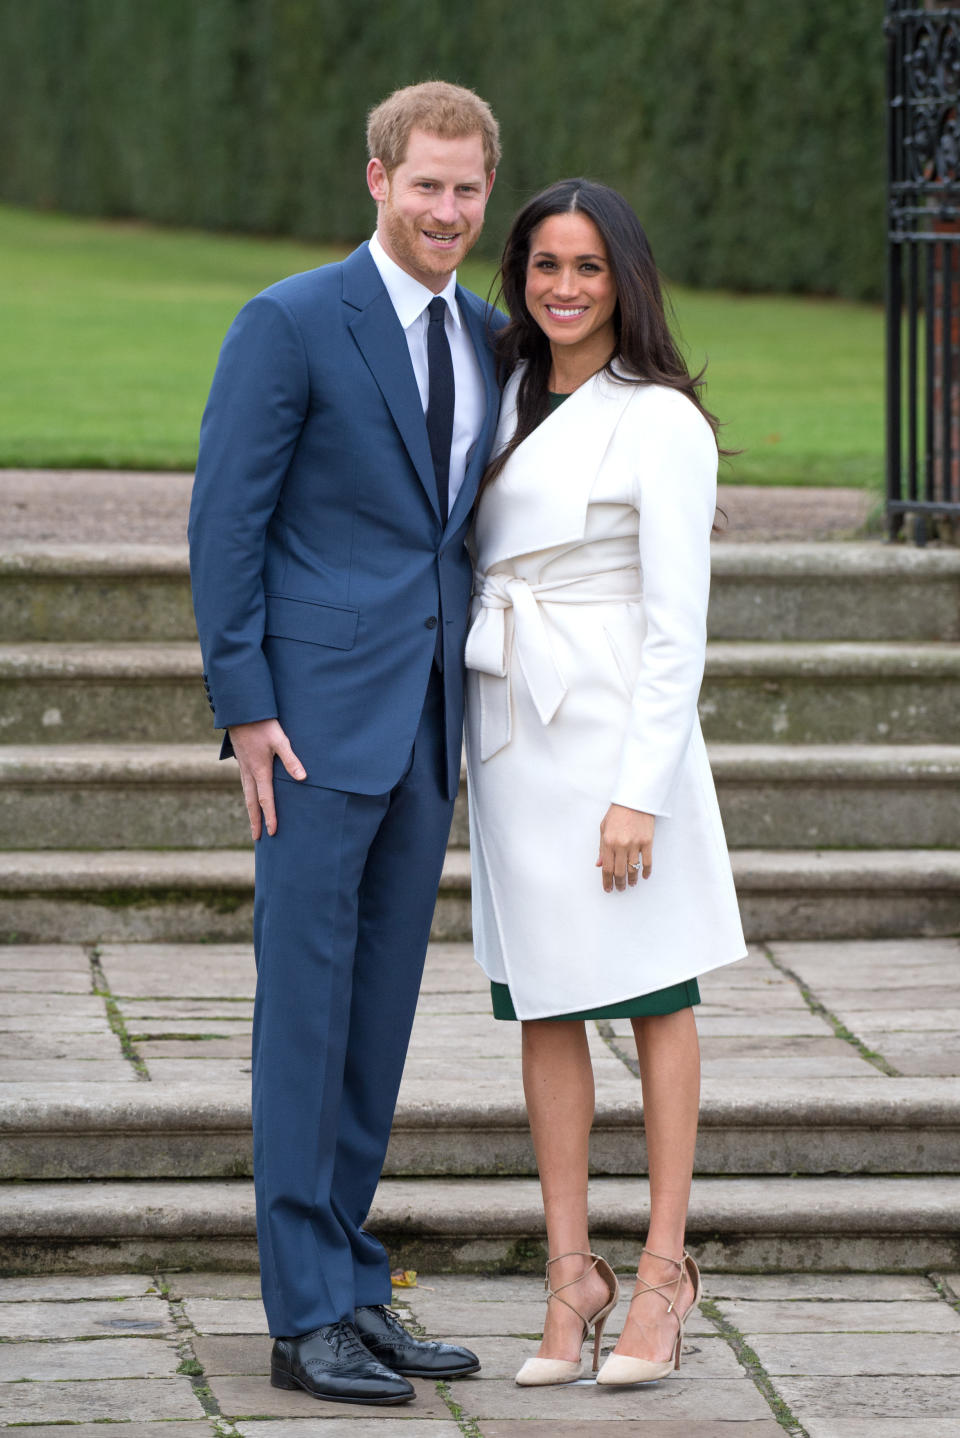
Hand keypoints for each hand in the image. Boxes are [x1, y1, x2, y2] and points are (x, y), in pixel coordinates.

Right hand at [228, 719, 305, 839]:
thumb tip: (302, 778)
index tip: (272, 833)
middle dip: (255, 820)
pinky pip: (244, 784)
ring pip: (246, 794)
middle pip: (252, 802)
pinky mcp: (242, 760)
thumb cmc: (262, 725)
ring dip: (250, 810)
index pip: (266, 800)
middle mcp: (249, 772)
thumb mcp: (280, 740)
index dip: (270, 817)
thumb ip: (291, 760)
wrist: (241, 711)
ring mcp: (244, 767)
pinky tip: (250, 796)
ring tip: (253, 822)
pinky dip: (247, 796)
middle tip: (256, 837)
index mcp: (260, 771)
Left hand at [597, 804, 654, 891]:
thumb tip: (600, 864)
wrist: (635, 800)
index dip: (607, 881)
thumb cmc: (618, 813)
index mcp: (608, 842)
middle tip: (620, 888)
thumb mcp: (604, 828)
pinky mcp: (647, 842)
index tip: (608, 888)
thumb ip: (602, 848)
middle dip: (619, 883)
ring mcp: (635, 844)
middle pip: (620, 872)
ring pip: (633, 869)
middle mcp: (621, 845)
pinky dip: (646, 871)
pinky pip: (647, 862)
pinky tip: (643, 877)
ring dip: (632, 880)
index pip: (607, 868)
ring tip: (631, 884)